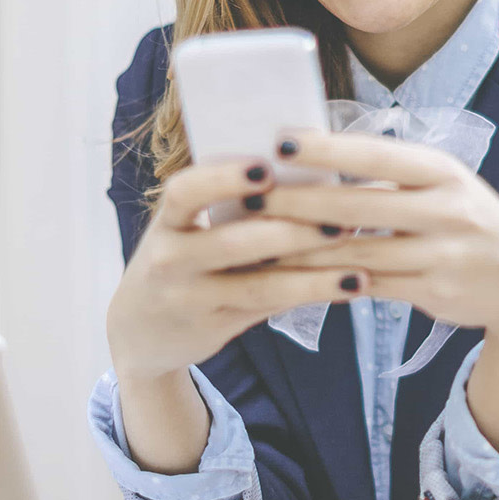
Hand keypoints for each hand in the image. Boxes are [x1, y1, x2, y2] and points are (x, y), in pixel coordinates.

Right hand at [106, 158, 357, 379]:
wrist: (141, 331)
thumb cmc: (181, 262)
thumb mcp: (186, 230)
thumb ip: (231, 207)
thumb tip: (312, 169)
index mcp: (167, 221)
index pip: (185, 192)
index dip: (224, 179)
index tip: (267, 168)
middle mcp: (171, 260)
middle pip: (231, 242)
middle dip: (289, 228)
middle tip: (341, 215)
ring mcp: (192, 298)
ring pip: (258, 284)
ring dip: (312, 270)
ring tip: (356, 256)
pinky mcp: (216, 327)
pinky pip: (269, 308)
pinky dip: (311, 293)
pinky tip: (349, 285)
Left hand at [260, 132, 498, 338]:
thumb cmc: (469, 223)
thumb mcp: (445, 186)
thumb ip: (392, 175)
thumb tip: (319, 156)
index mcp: (443, 171)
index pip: (376, 154)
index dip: (328, 148)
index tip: (279, 139)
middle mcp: (446, 209)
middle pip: (358, 203)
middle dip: (298, 199)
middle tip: (248, 192)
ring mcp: (441, 253)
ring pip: (356, 250)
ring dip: (301, 246)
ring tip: (254, 237)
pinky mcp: (434, 291)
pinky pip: (367, 284)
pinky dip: (327, 278)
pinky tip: (291, 274)